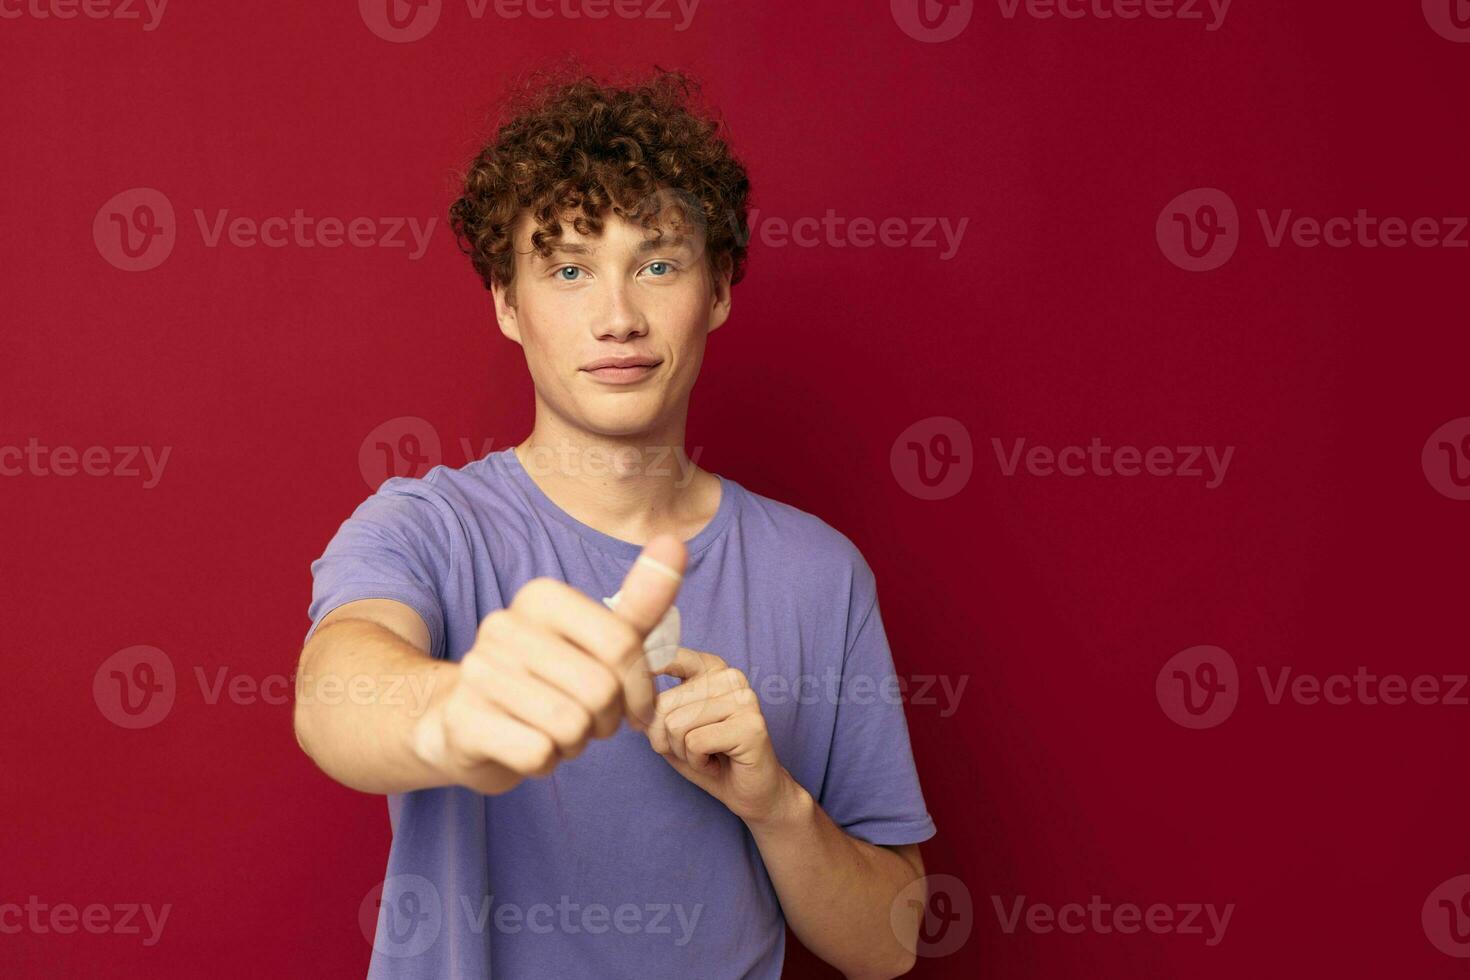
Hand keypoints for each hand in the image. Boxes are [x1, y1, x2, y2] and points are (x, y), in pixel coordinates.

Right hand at [411, 534, 686, 794]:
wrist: (465, 721)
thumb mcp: (601, 640)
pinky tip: (529, 747)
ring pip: (571, 725)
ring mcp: (477, 670)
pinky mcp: (463, 720)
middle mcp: (503, 625)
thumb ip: (641, 601)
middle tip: (590, 721)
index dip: (641, 688)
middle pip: (600, 689)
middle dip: (607, 720)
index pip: (622, 644)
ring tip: (558, 732)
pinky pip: (538, 754)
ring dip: (576, 742)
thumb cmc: (548, 679)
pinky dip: (546, 762)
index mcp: (540, 596)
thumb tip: (674, 541)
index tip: (635, 706)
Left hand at [644, 648, 792, 822]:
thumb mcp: (671, 729)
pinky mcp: (750, 725)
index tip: (633, 707)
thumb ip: (652, 708)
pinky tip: (717, 763)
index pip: (665, 657)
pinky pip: (695, 742)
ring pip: (677, 725)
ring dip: (684, 752)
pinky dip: (698, 762)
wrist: (750, 793)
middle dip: (665, 739)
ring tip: (708, 755)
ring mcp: (744, 699)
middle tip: (692, 751)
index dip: (640, 683)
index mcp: (712, 668)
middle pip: (664, 704)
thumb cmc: (710, 759)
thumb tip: (629, 694)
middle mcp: (730, 676)